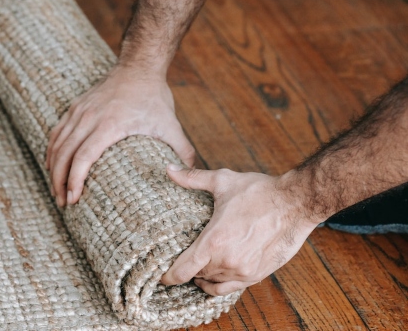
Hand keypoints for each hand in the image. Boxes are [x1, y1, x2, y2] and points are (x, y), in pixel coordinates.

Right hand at [45, 66, 194, 206]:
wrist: (139, 66)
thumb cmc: (154, 97)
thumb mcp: (171, 124)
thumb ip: (182, 151)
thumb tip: (190, 176)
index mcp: (109, 124)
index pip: (83, 156)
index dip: (75, 179)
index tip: (74, 198)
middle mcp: (89, 118)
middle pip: (64, 154)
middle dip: (59, 181)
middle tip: (63, 202)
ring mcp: (79, 112)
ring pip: (57, 144)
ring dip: (52, 169)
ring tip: (56, 190)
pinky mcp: (75, 108)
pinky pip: (57, 133)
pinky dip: (51, 151)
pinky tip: (51, 166)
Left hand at [159, 165, 317, 295]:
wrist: (296, 203)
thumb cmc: (259, 192)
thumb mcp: (223, 181)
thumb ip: (193, 178)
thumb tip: (169, 168)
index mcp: (214, 241)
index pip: (183, 270)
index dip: (169, 276)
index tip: (162, 276)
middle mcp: (226, 261)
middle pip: (197, 275)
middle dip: (187, 270)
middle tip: (180, 263)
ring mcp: (243, 271)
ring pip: (214, 282)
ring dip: (204, 276)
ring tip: (197, 268)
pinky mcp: (257, 274)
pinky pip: (231, 288)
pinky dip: (220, 284)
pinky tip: (215, 276)